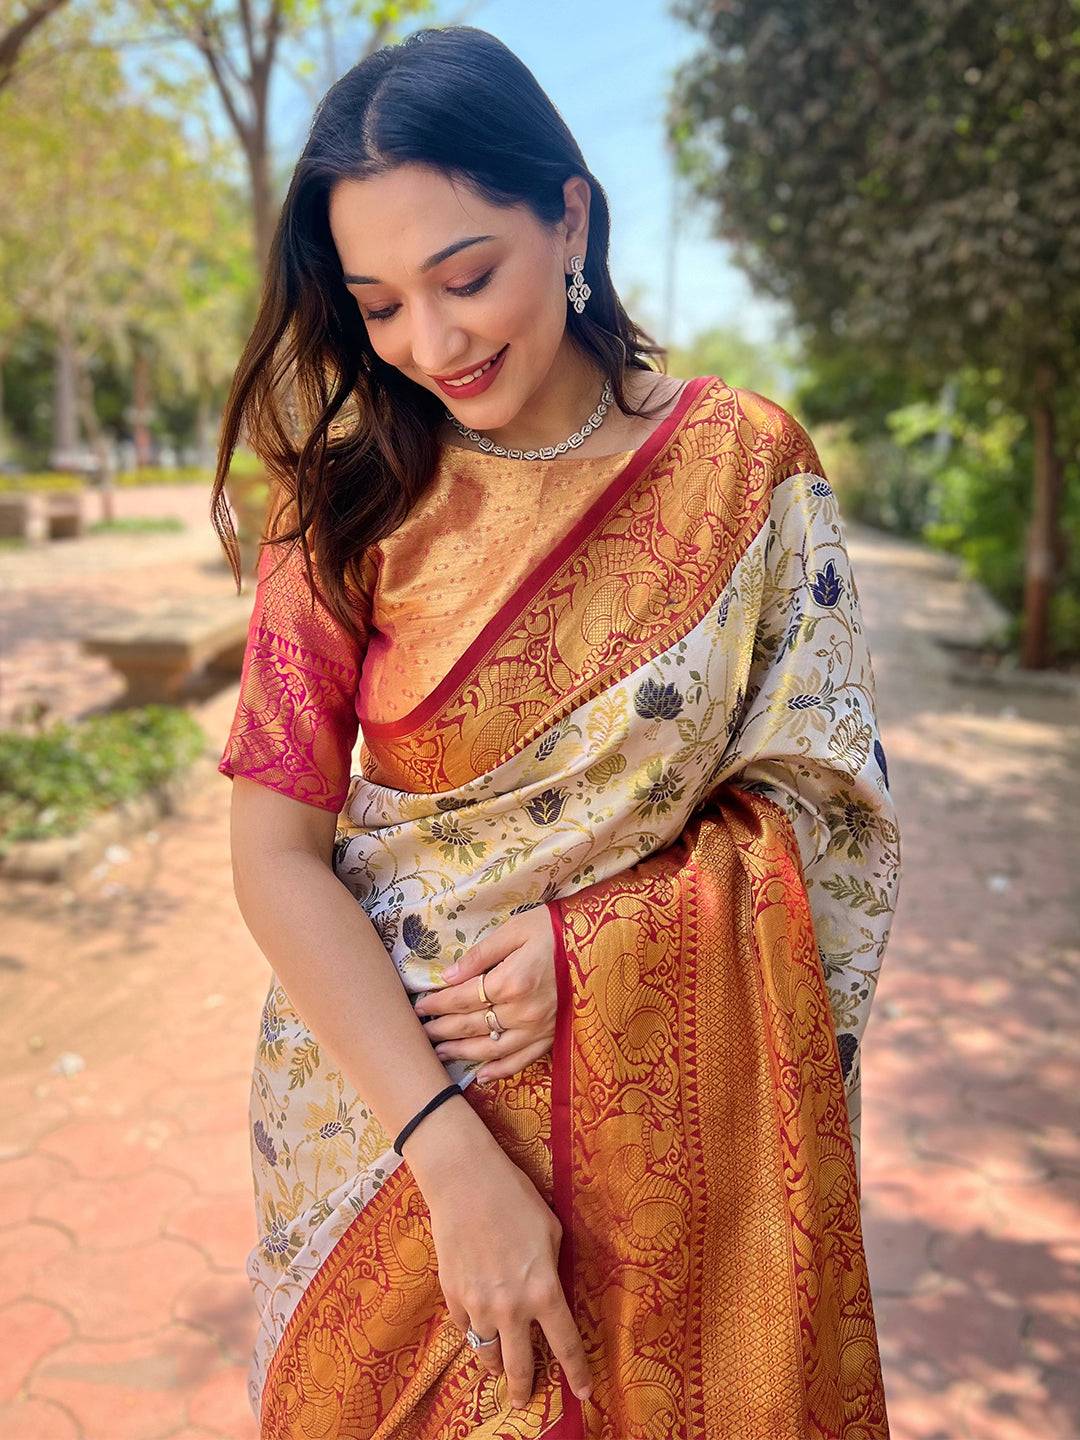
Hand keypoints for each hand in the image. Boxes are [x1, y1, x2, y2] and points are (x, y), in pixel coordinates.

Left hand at [414, 905, 556, 1080]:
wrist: (603, 944)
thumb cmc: (555, 931)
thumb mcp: (516, 930)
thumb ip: (480, 954)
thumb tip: (448, 976)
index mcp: (510, 981)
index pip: (462, 998)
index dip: (438, 1004)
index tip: (420, 1007)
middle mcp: (522, 1011)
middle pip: (471, 1025)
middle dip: (443, 1029)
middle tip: (421, 1032)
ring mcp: (538, 1028)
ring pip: (490, 1048)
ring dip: (462, 1052)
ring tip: (440, 1052)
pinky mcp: (552, 1036)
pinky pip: (522, 1060)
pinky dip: (500, 1071)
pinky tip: (481, 1075)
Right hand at [425, 1144, 592, 1408]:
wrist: (464, 1182)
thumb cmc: (515, 1199)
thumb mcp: (550, 1232)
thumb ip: (551, 1269)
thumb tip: (548, 1290)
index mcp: (544, 1291)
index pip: (565, 1345)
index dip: (577, 1373)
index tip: (583, 1394)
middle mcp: (511, 1308)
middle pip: (519, 1367)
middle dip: (524, 1390)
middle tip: (525, 1401)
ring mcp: (477, 1305)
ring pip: (486, 1354)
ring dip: (495, 1364)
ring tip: (499, 1368)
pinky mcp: (451, 1296)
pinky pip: (464, 1327)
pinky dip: (472, 1331)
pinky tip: (476, 1326)